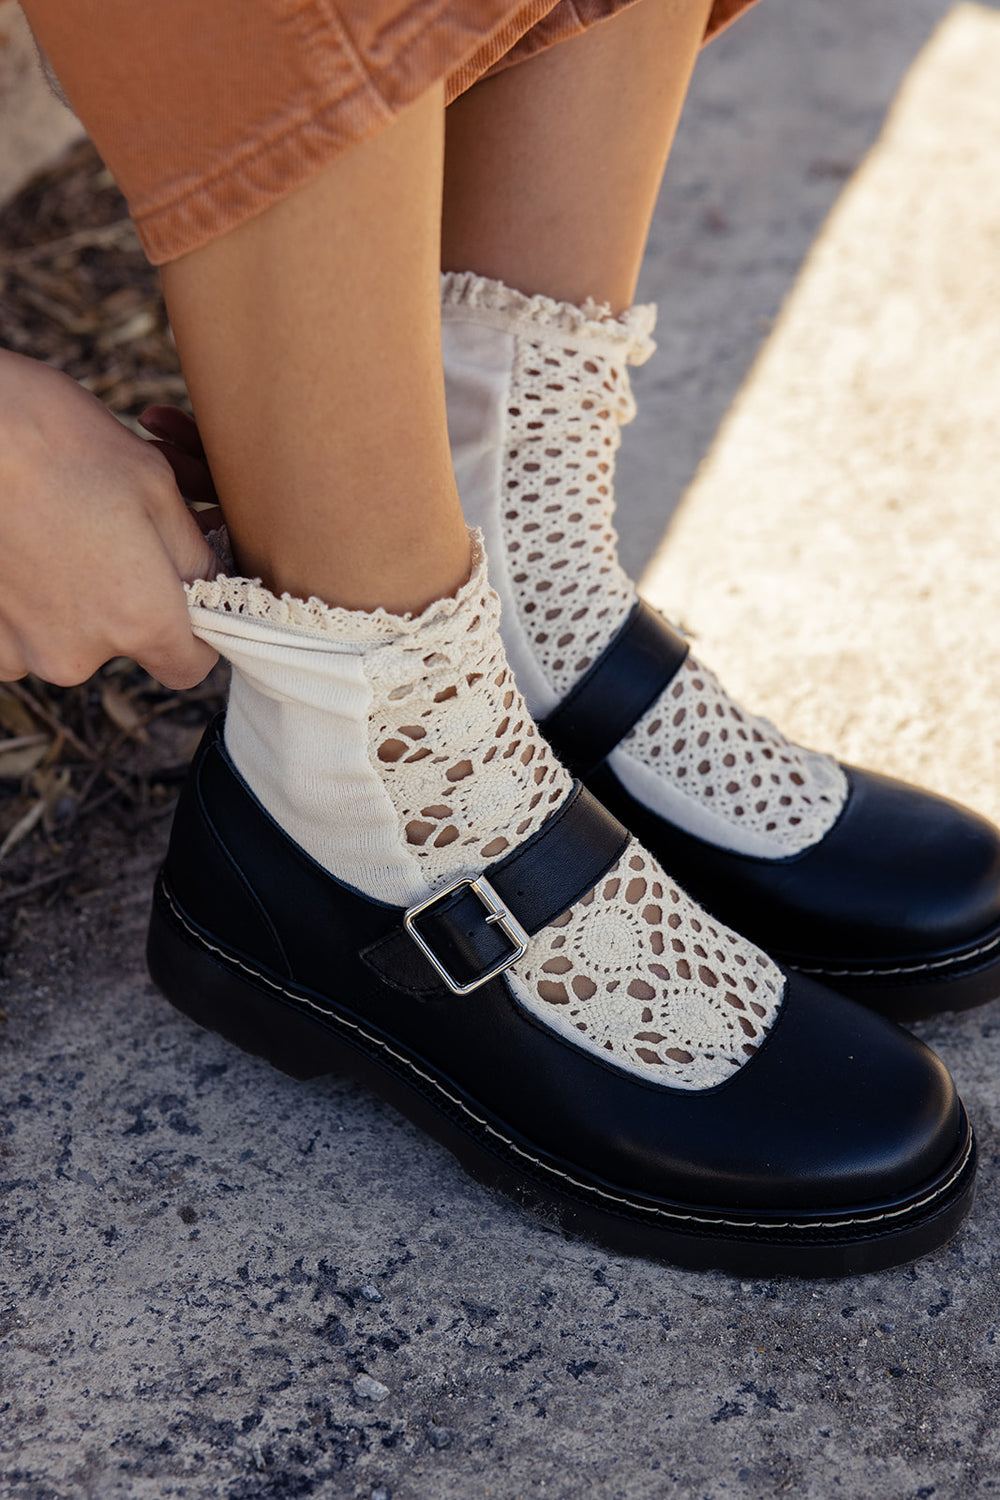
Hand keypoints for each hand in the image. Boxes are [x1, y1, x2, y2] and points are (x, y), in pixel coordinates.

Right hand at [0, 352, 219, 688]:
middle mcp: (78, 654)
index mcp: (139, 621)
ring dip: (68, 605)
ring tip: (54, 538)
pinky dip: (22, 607)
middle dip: (124, 605)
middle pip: (122, 647)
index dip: (192, 632)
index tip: (180, 598)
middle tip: (104, 540)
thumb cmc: (61, 444)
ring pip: (66, 641)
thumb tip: (207, 590)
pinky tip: (19, 555)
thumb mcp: (157, 489)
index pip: (188, 666)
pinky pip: (17, 638)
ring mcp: (19, 651)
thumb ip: (193, 559)